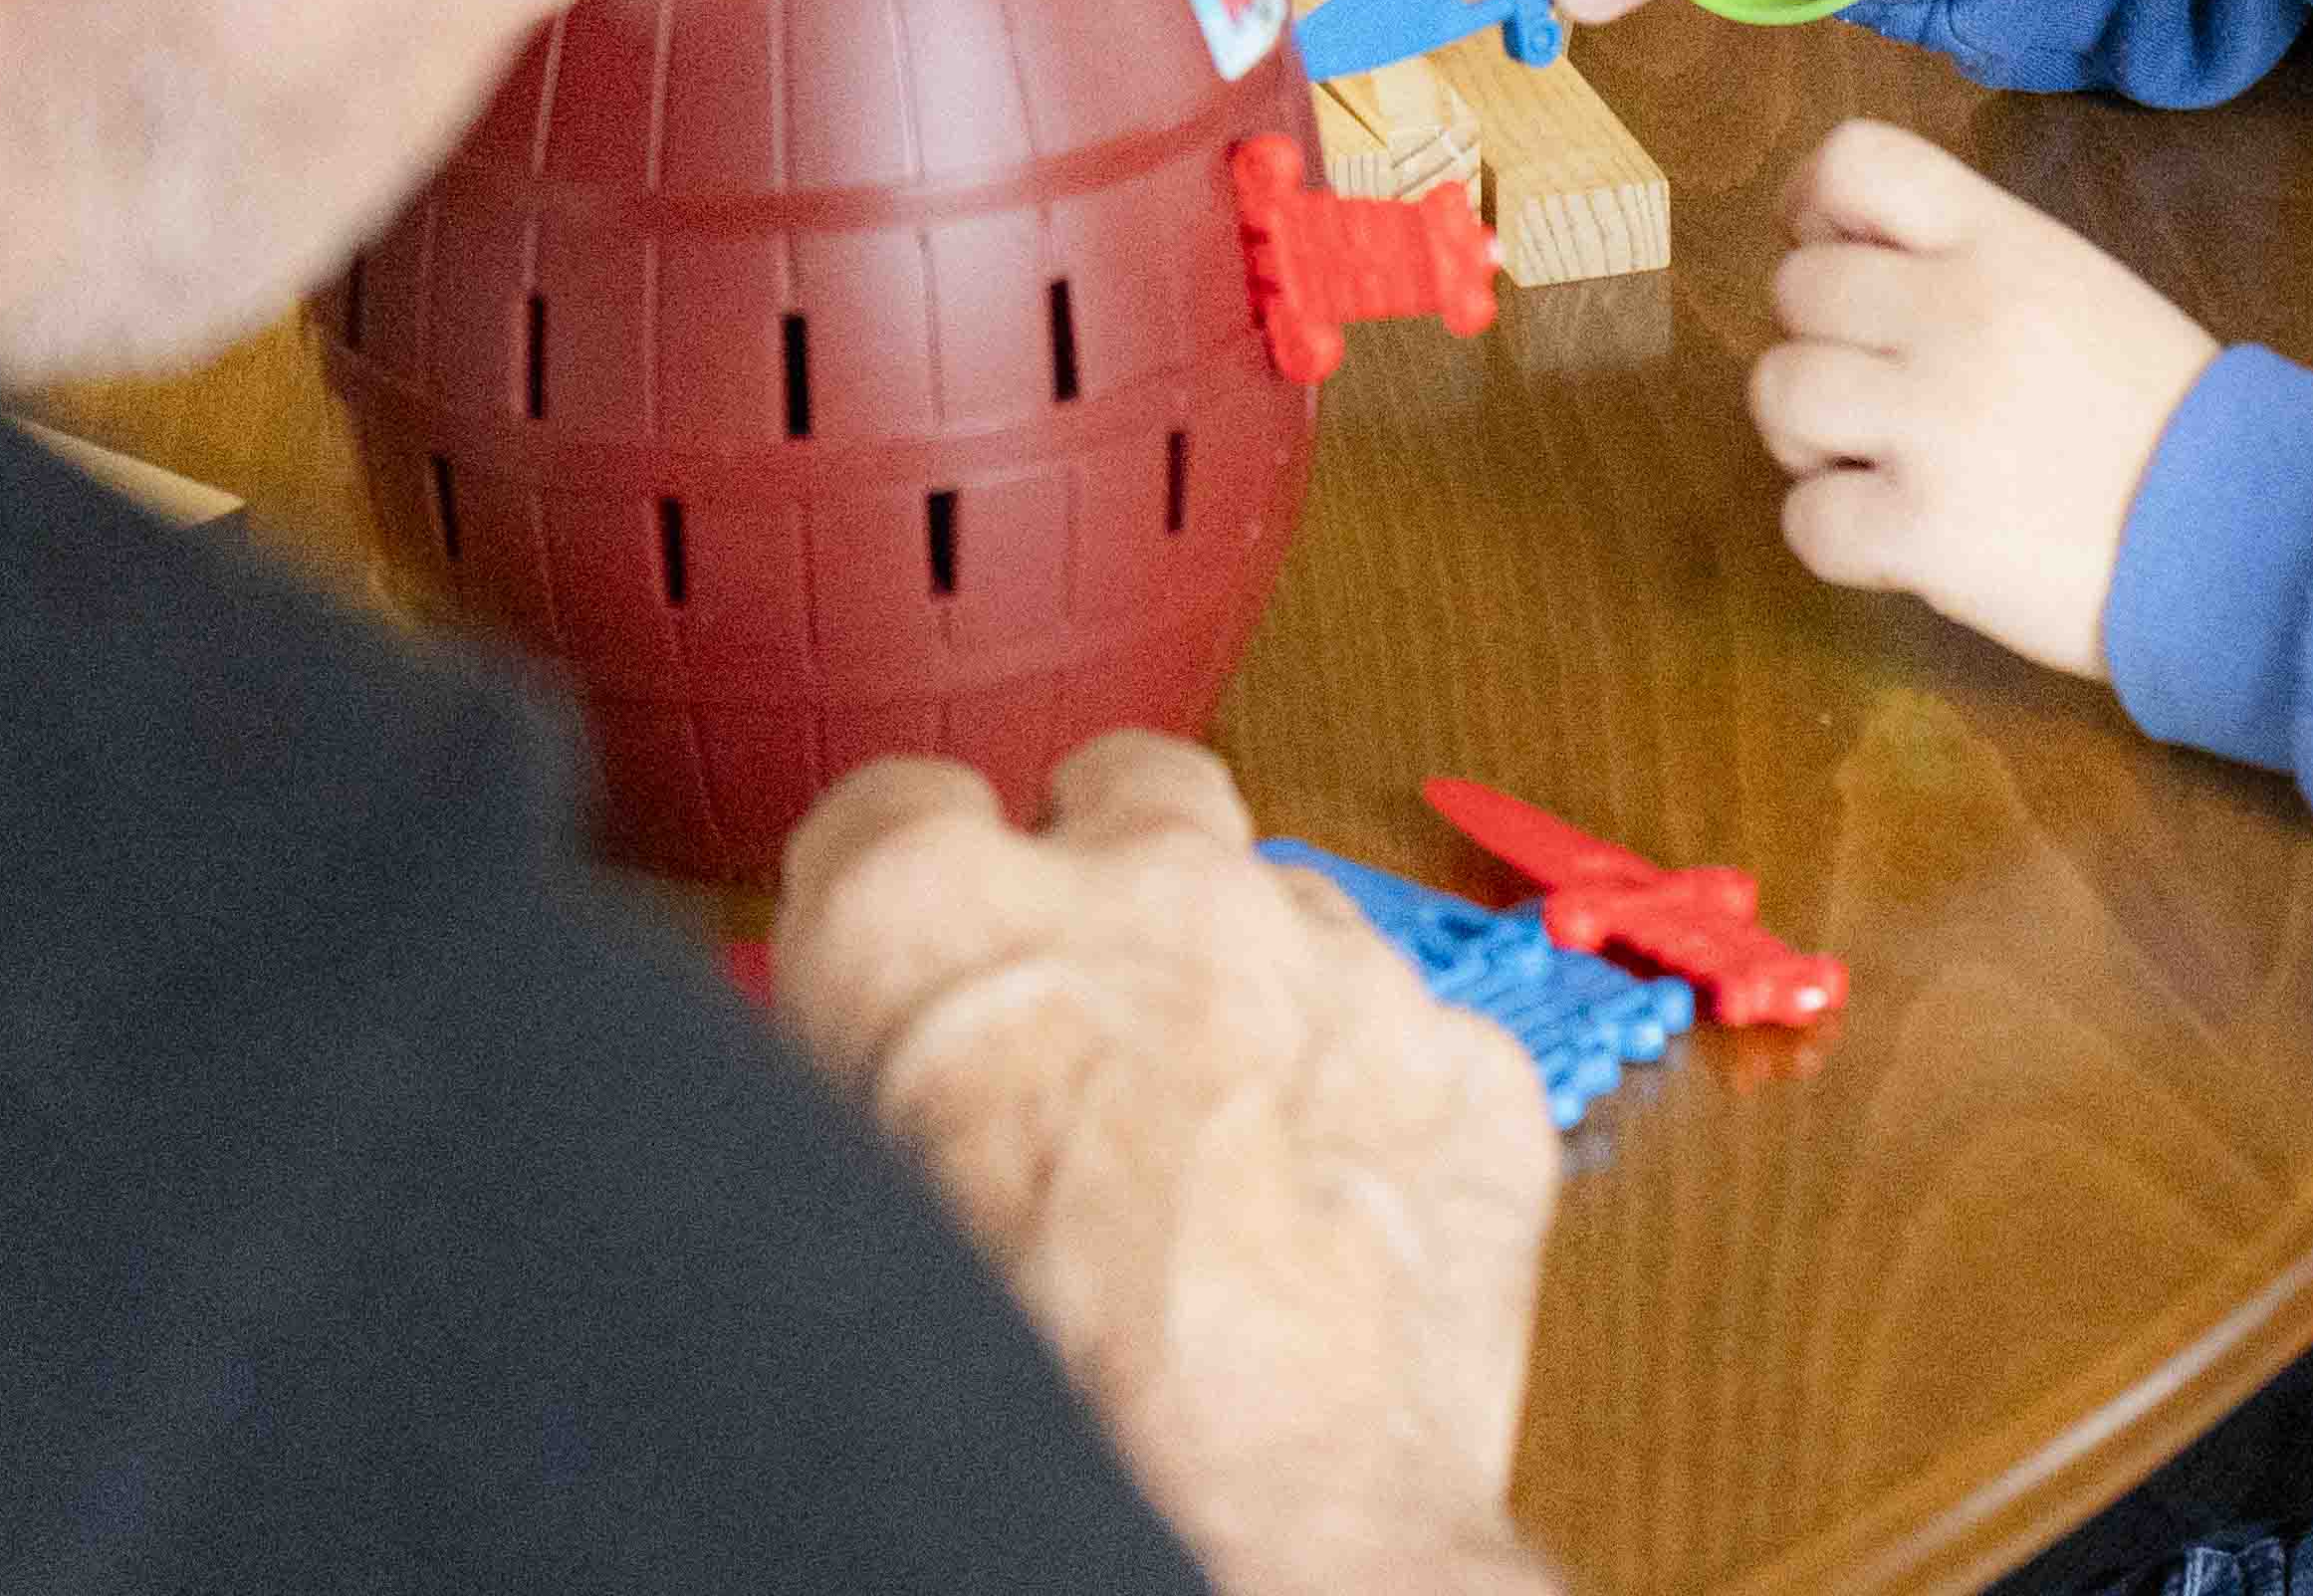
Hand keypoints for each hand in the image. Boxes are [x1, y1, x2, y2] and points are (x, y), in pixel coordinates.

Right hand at [773, 733, 1563, 1595]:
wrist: (1245, 1554)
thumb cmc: (1022, 1420)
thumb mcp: (839, 1218)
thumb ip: (859, 1087)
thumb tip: (863, 1084)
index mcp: (934, 915)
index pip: (897, 807)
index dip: (909, 896)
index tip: (924, 961)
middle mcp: (1147, 892)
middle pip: (1129, 793)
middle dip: (1113, 873)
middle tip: (1093, 1007)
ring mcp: (1335, 964)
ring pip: (1292, 905)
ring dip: (1256, 988)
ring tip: (1219, 1153)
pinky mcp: (1473, 1068)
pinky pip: (1420, 1042)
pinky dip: (1378, 1111)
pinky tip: (1329, 1230)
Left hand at [1750, 121, 2221, 679]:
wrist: (2248, 536)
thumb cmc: (2165, 419)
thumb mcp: (2080, 289)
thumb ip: (1972, 262)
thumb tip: (1847, 257)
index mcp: (2003, 242)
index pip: (1854, 160)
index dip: (1811, 205)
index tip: (1826, 254)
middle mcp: (1956, 311)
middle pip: (1795, 289)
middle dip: (1821, 346)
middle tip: (1884, 398)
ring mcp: (1932, 422)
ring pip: (1778, 393)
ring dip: (1809, 439)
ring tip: (1879, 467)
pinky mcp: (1918, 531)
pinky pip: (1803, 520)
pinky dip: (1837, 536)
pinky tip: (1901, 539)